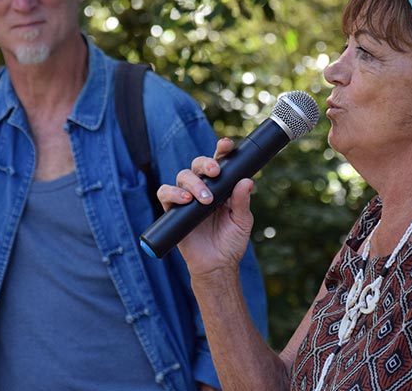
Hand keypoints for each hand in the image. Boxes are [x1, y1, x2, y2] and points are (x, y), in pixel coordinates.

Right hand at [157, 138, 254, 277]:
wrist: (217, 265)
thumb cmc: (231, 242)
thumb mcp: (242, 221)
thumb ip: (242, 201)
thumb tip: (247, 181)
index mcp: (221, 186)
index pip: (219, 162)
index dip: (221, 150)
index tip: (226, 145)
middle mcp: (202, 188)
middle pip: (198, 164)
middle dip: (206, 163)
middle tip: (215, 172)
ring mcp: (186, 198)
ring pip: (182, 176)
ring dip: (193, 183)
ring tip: (205, 199)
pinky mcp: (172, 210)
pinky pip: (165, 193)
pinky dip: (173, 193)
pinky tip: (186, 201)